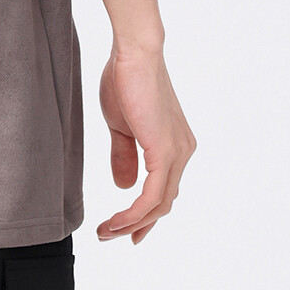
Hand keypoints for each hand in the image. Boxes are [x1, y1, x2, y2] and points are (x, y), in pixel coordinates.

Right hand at [95, 43, 195, 244]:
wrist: (134, 53)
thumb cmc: (125, 79)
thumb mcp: (121, 125)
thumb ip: (124, 155)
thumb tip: (123, 186)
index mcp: (174, 144)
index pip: (163, 190)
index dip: (144, 214)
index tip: (124, 229)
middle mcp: (182, 152)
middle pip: (163, 203)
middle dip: (137, 224)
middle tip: (111, 235)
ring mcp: (176, 154)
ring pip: (159, 204)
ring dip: (131, 223)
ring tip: (106, 231)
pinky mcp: (165, 153)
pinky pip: (152, 196)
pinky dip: (134, 213)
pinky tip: (116, 221)